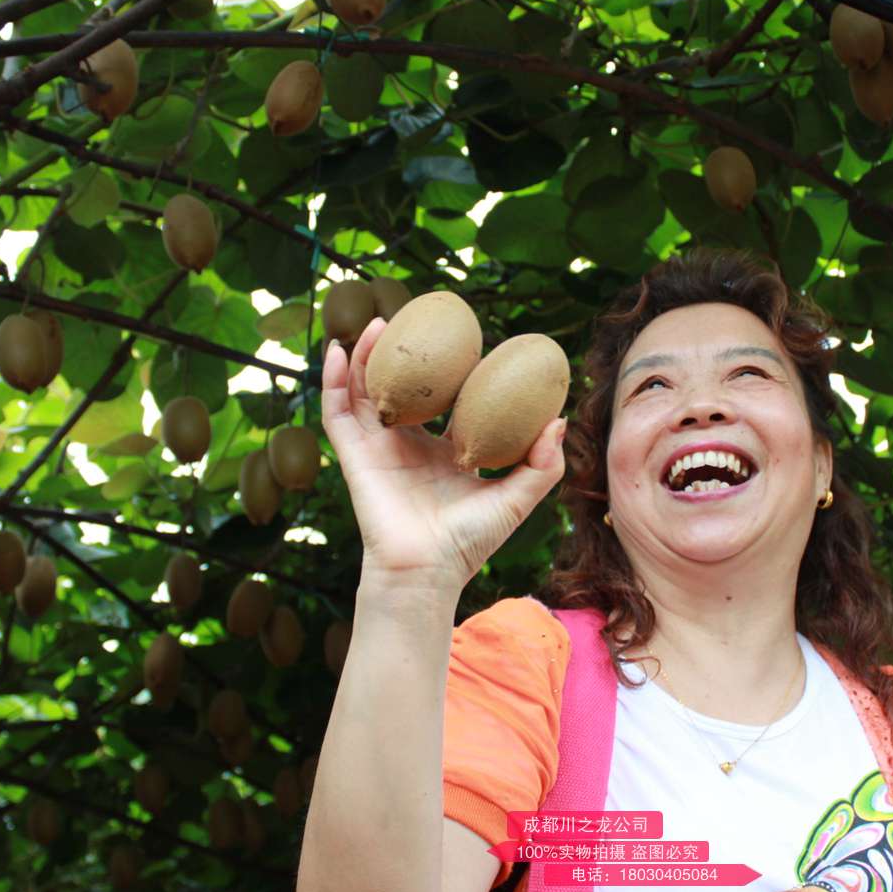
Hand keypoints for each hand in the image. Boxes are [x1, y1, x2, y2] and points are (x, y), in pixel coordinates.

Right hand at [320, 317, 568, 593]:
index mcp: (445, 451)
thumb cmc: (470, 541)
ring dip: (366, 356)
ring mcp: (379, 447)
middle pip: (403, 387)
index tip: (465, 337)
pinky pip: (337, 412)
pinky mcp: (355, 456)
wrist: (426, 571)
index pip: (448, 400)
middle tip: (414, 320)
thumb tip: (558, 421)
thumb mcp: (516, 499)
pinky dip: (334, 381)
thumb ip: (542, 465)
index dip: (453, 370)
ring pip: (366, 391)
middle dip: (405, 355)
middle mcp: (410, 444)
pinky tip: (338, 352)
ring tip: (376, 324)